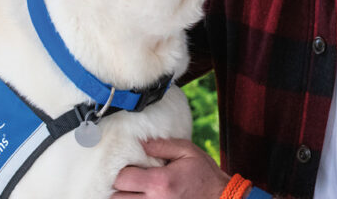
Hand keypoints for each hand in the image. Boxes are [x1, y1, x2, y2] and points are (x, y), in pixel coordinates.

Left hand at [111, 138, 229, 198]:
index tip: (130, 166)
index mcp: (159, 182)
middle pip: (116, 197)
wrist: (220, 198)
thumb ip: (162, 145)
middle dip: (119, 187)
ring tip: (134, 189)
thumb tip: (141, 143)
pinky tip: (143, 195)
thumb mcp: (188, 151)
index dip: (121, 171)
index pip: (122, 179)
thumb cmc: (205, 175)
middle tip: (129, 178)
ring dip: (124, 197)